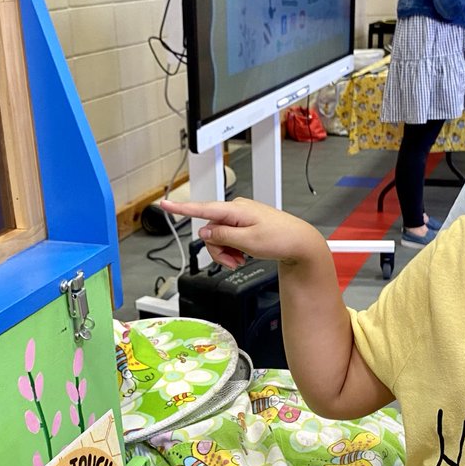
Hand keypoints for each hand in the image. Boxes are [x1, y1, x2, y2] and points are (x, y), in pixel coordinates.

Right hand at [159, 197, 325, 269]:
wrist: (300, 243)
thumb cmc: (280, 239)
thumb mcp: (247, 242)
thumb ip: (222, 237)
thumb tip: (205, 232)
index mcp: (235, 210)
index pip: (202, 208)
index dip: (181, 208)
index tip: (164, 204)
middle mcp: (236, 210)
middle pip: (210, 231)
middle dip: (217, 250)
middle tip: (232, 261)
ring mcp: (241, 218)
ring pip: (219, 237)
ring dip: (225, 252)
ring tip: (240, 259)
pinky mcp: (245, 226)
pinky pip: (229, 239)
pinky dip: (233, 250)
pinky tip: (243, 255)